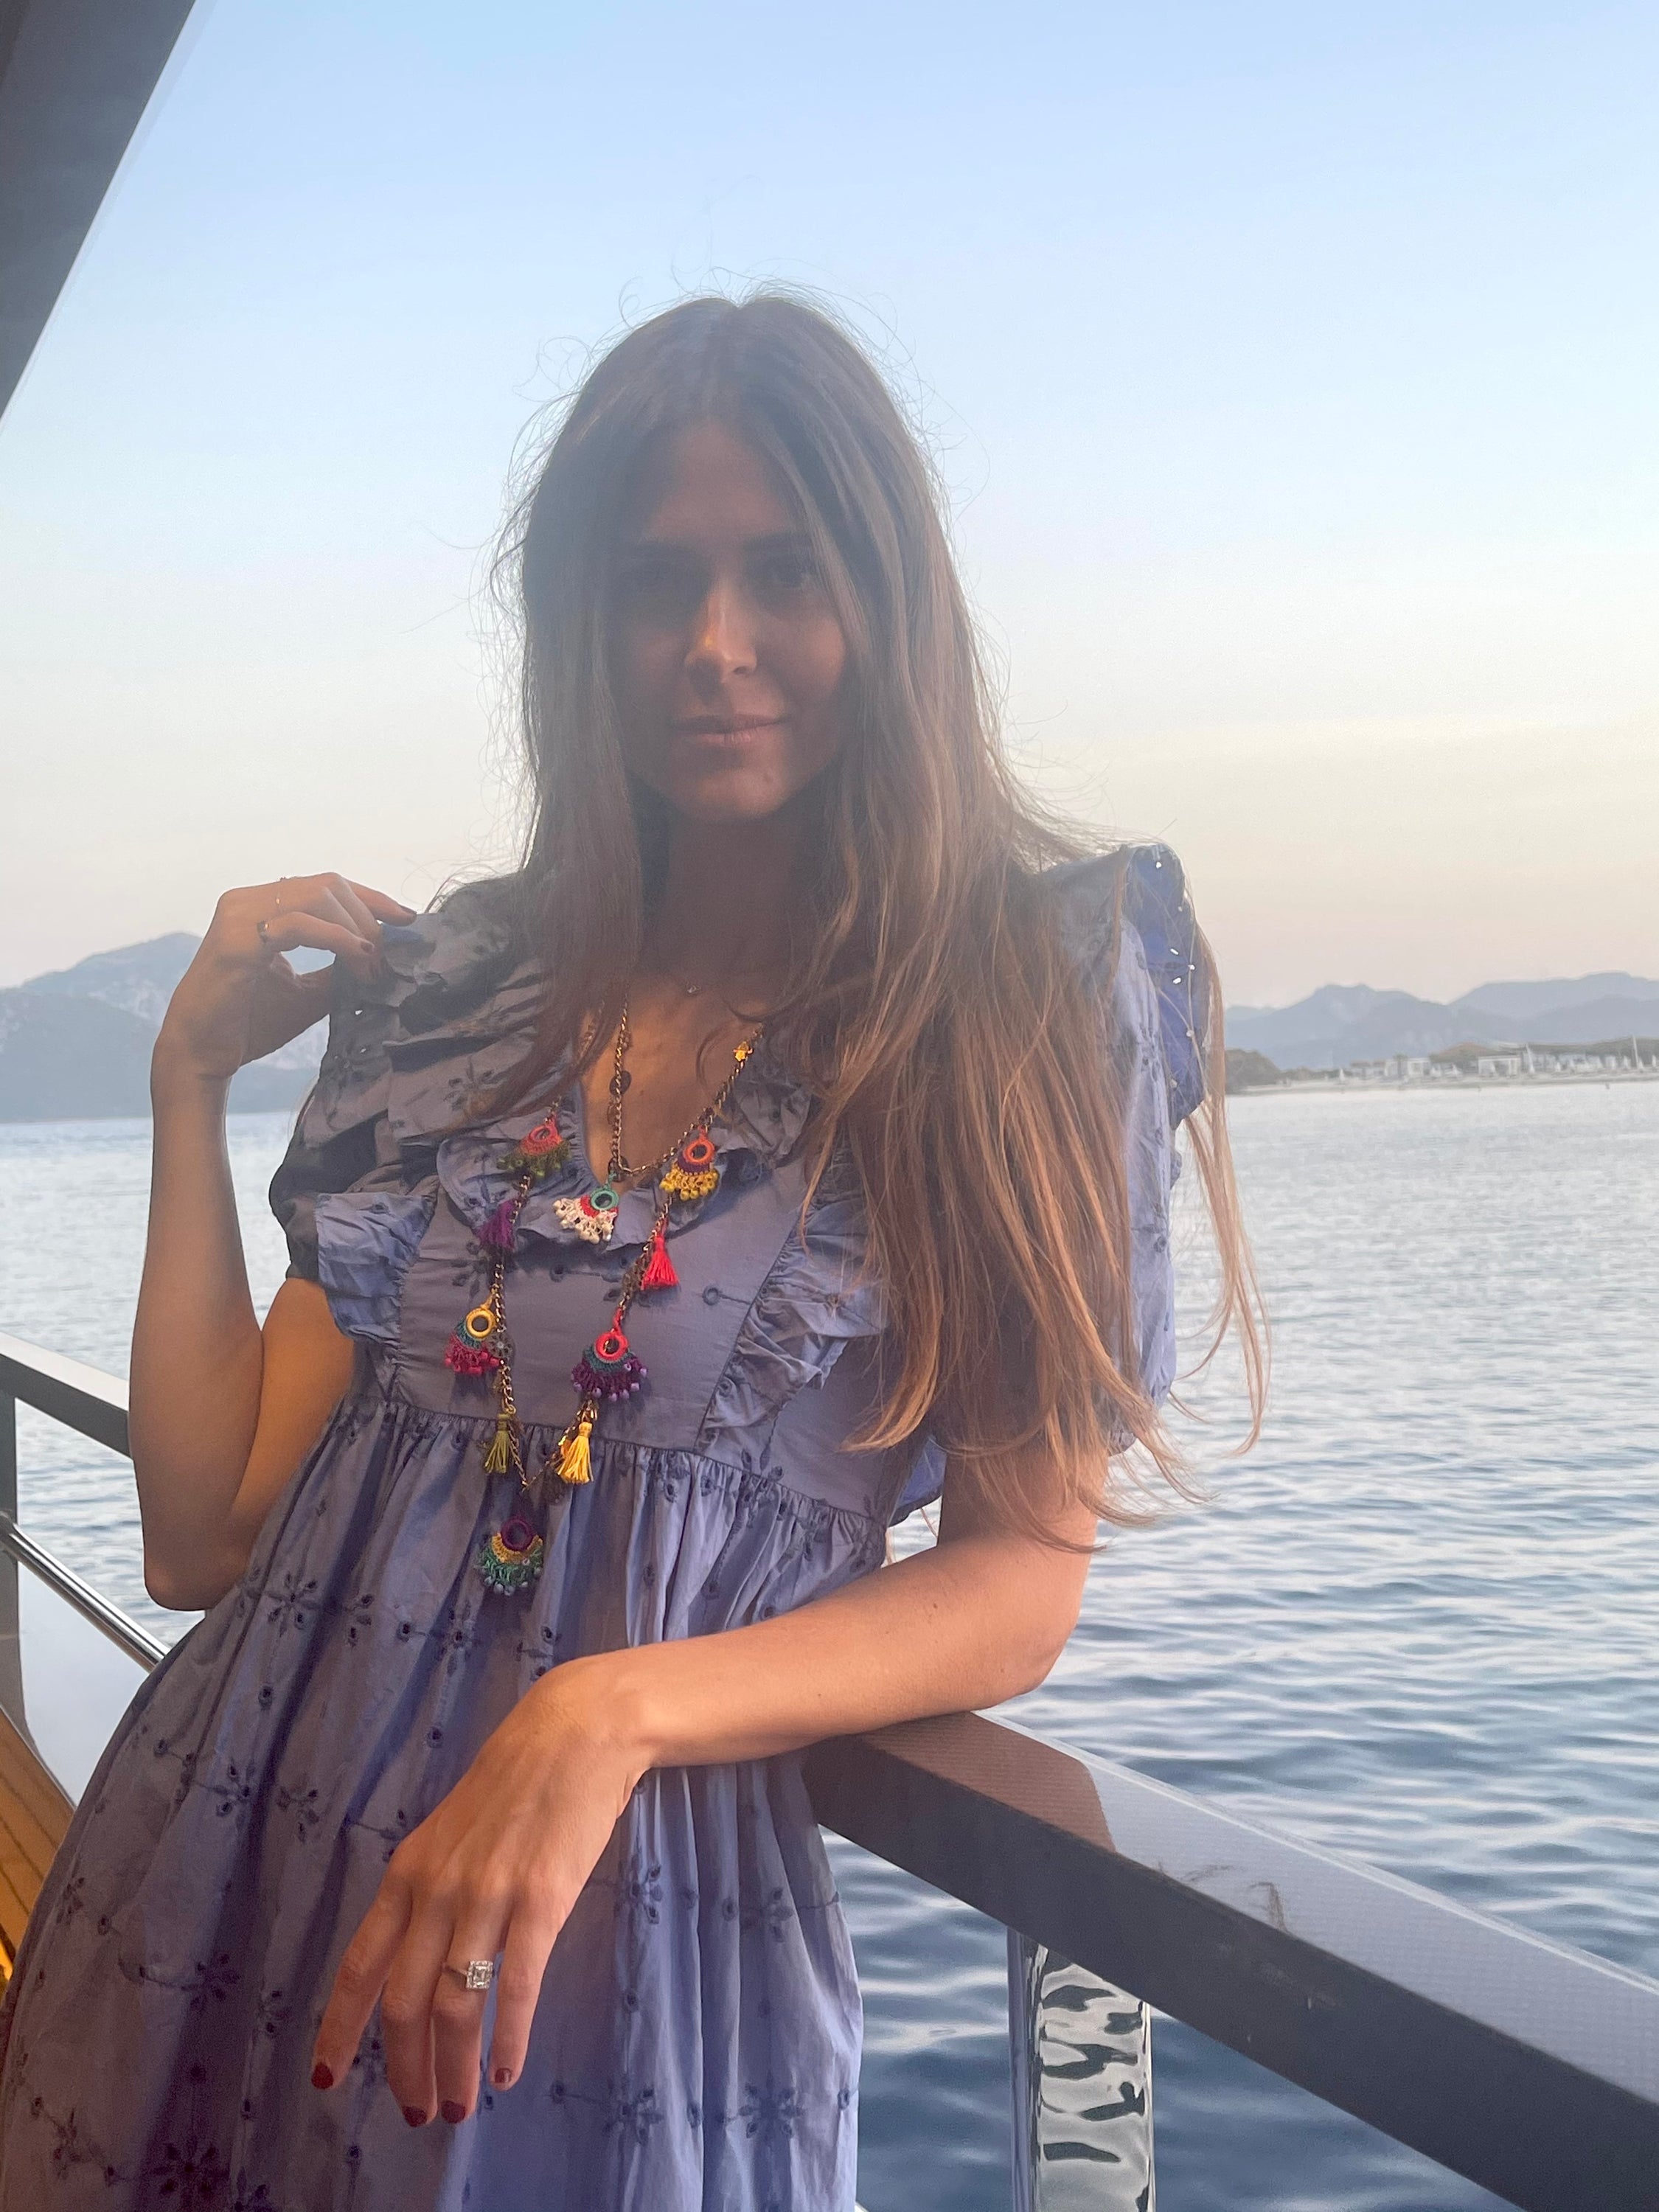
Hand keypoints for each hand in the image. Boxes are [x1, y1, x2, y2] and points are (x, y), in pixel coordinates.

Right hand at [153, 872, 415, 1087]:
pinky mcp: (235, 941)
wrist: (200, 1054)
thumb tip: (382, 958)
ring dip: (356, 927)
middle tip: (389, 954)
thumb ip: (339, 970)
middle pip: (328, 884)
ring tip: (373, 963)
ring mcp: (239, 915)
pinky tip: (358, 958)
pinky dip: (336, 938)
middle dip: (369, 915)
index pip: (326, 885)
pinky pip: (297, 924)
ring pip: (316, 895)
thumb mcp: (307, 992)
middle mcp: (247, 900)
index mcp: (261, 906)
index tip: (407, 919)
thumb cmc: (248, 1023)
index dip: (371, 898)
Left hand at [310, 1663, 643, 2125]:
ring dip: (454, 2068)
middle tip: (418, 2112)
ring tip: (462, 2107)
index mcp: (407, 1871)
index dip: (339, 2028)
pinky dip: (508, 2038)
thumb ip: (429, 1888)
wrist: (577, 1731)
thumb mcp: (451, 1831)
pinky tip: (508, 2070)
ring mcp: (488, 1894)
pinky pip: (516, 1986)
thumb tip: (418, 1955)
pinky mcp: (541, 1899)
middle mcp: (436, 1888)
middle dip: (404, 2068)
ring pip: (454, 2003)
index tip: (327, 2080)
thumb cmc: (516, 1780)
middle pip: (403, 2001)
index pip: (358, 1966)